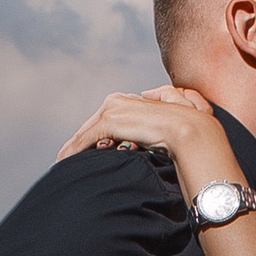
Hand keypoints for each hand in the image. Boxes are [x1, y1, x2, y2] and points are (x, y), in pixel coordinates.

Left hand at [55, 85, 234, 199]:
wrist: (192, 133)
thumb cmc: (190, 128)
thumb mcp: (175, 112)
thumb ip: (162, 98)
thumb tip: (146, 91)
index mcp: (132, 100)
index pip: (107, 120)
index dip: (95, 136)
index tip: (86, 151)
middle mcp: (118, 101)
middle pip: (92, 126)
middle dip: (80, 143)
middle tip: (66, 159)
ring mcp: (113, 110)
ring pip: (86, 133)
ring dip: (74, 149)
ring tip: (63, 164)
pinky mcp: (110, 121)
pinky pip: (85, 139)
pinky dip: (74, 151)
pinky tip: (65, 162)